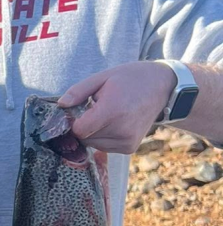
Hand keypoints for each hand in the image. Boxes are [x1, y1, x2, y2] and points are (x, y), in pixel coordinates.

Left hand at [59, 62, 175, 153]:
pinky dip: (103, 137)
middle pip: (84, 138)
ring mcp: (127, 141)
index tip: (77, 110)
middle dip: (83, 126)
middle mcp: (121, 130)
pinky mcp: (130, 148)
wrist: (163, 87)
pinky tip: (113, 123)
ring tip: (106, 114)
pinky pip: (105, 147)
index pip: (79, 130)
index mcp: (112, 111)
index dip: (73, 121)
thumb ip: (78, 91)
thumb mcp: (102, 77)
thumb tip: (61, 105)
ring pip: (93, 144)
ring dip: (92, 132)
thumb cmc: (130, 79)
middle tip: (93, 109)